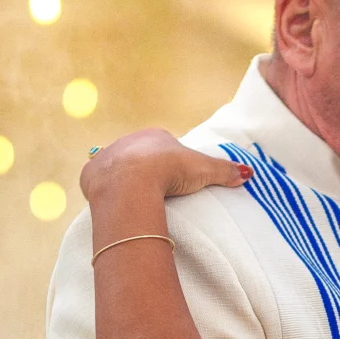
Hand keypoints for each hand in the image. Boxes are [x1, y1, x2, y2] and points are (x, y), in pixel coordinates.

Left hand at [79, 129, 251, 212]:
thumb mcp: (203, 170)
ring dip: (122, 178)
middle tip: (156, 190)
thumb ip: (224, 171)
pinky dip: (103, 189)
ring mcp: (107, 156)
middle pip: (140, 154)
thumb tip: (248, 174)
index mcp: (155, 136)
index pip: (165, 146)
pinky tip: (112, 201)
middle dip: (146, 168)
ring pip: (116, 166)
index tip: (175, 177)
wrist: (129, 182)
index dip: (171, 161)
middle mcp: (129, 141)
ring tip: (133, 197)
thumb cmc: (168, 172)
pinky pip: (97, 180)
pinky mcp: (91, 174)